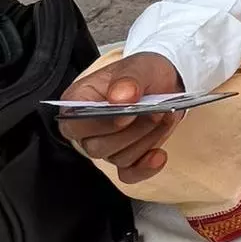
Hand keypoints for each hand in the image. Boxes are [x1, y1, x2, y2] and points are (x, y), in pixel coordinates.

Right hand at [58, 52, 184, 183]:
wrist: (165, 84)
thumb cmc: (143, 73)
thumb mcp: (138, 67)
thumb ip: (127, 80)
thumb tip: (120, 98)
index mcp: (77, 102)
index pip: (74, 125)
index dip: (101, 124)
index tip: (129, 113)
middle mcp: (86, 128)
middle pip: (97, 147)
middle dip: (131, 132)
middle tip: (154, 112)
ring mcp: (106, 144)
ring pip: (119, 158)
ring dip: (145, 141)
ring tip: (161, 118)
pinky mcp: (126, 157)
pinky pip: (129, 174)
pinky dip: (145, 168)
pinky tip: (159, 155)